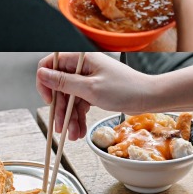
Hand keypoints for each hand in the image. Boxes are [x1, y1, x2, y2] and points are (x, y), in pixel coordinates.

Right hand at [36, 53, 152, 139]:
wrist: (150, 98)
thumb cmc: (125, 89)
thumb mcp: (90, 88)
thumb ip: (64, 82)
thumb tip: (42, 74)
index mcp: (81, 59)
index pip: (51, 64)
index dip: (45, 82)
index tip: (48, 100)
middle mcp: (82, 67)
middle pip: (59, 86)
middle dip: (60, 109)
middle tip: (60, 127)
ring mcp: (88, 79)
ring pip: (69, 98)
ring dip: (69, 117)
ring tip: (72, 134)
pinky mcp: (94, 90)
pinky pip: (79, 103)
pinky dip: (78, 117)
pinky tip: (78, 130)